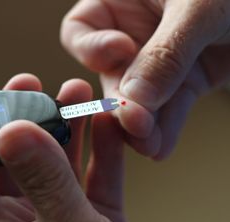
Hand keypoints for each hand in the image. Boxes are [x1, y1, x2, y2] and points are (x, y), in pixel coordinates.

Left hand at [0, 74, 127, 221]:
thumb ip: (44, 184)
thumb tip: (13, 131)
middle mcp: (27, 219)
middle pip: (18, 158)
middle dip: (25, 116)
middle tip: (30, 83)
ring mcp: (65, 213)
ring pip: (62, 160)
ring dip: (70, 124)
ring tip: (76, 90)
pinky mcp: (99, 214)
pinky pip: (100, 173)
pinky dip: (106, 147)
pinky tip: (109, 120)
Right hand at [61, 0, 229, 158]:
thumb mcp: (199, 6)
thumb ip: (166, 53)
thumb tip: (135, 100)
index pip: (82, 27)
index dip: (91, 46)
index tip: (120, 51)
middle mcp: (134, 31)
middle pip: (112, 72)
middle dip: (123, 101)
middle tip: (135, 124)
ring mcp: (158, 59)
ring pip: (140, 97)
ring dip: (144, 123)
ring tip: (150, 145)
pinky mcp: (184, 80)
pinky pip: (169, 106)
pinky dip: (166, 127)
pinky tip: (163, 146)